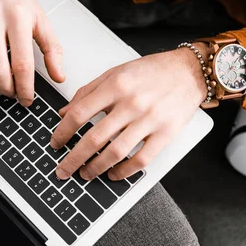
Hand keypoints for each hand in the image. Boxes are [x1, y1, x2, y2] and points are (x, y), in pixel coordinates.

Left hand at [51, 47, 207, 180]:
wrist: (189, 72)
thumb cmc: (153, 71)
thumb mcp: (116, 72)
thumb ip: (88, 91)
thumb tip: (64, 113)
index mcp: (116, 85)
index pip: (80, 113)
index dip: (63, 132)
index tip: (56, 143)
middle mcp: (132, 103)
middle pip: (94, 138)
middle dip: (73, 159)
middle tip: (63, 170)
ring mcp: (150, 120)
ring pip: (115, 152)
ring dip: (96, 168)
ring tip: (86, 174)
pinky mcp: (166, 133)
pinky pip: (141, 160)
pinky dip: (124, 171)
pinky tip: (113, 174)